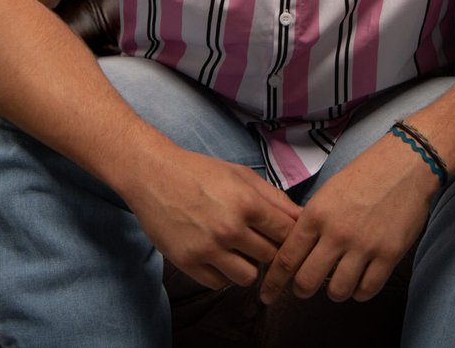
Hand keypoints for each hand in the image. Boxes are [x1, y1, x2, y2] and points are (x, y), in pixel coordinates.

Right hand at [121, 147, 302, 289]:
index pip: (287, 233)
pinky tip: (217, 256)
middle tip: (258, 240)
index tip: (281, 234)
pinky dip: (221, 273)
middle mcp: (230, 229)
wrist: (153, 176)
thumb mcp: (240, 175)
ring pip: (248, 277)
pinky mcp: (188, 262)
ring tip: (237, 250)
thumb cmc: (199, 172)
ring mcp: (208, 248)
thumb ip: (273, 198)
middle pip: (271, 257)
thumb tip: (301, 218)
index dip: (288, 235)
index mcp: (247, 203)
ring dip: (247, 266)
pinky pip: (219, 284)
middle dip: (268, 250)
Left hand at [259, 132, 439, 303]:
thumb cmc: (365, 174)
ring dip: (333, 291)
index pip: (286, 258)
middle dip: (301, 290)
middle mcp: (336, 232)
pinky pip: (366, 290)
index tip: (266, 294)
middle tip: (304, 288)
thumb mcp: (327, 192)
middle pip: (306, 281)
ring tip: (336, 281)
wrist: (406, 163)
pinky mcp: (389, 254)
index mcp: (316, 214)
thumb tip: (293, 252)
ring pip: (337, 292)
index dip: (273, 282)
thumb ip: (310, 222)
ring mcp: (364, 245)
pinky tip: (359, 281)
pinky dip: (359, 292)